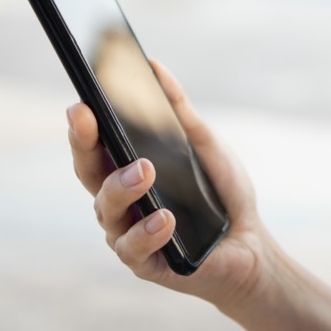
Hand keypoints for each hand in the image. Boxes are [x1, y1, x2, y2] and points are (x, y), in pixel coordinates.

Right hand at [66, 60, 270, 312]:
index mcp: (126, 171)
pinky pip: (135, 249)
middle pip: (89, 174)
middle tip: (90, 121)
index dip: (82, 126)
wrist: (250, 241)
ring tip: (144, 170)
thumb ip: (178, 110)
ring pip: (107, 211)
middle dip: (83, 146)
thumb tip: (154, 66)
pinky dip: (148, 231)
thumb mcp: (204, 143)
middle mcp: (119, 202)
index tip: (79, 103)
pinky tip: (164, 218)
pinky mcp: (148, 263)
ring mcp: (128, 233)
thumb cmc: (220, 191)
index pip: (94, 147)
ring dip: (121, 187)